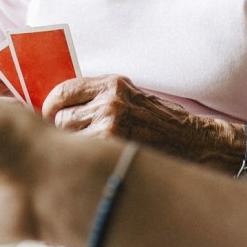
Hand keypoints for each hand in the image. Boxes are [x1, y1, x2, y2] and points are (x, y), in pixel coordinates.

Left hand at [43, 75, 233, 162]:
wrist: (194, 141)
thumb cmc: (161, 122)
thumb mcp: (130, 96)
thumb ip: (97, 97)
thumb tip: (57, 109)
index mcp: (112, 84)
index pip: (63, 90)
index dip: (52, 106)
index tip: (51, 116)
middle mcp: (110, 100)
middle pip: (60, 118)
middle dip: (63, 131)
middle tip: (74, 142)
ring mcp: (111, 124)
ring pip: (67, 138)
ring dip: (73, 148)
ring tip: (88, 154)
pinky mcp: (114, 146)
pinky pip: (82, 154)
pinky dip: (84, 160)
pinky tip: (96, 163)